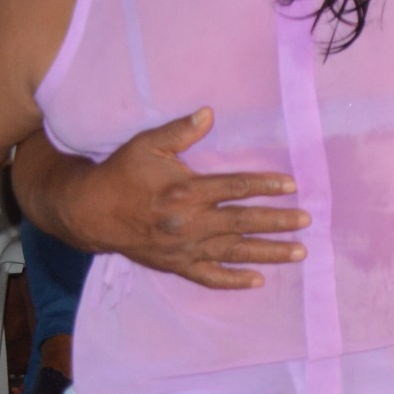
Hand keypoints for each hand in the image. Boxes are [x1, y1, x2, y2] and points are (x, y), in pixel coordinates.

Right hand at [42, 109, 307, 289]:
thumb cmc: (121, 174)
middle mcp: (188, 223)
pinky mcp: (175, 265)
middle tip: (306, 222)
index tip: (292, 185)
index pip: (233, 188)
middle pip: (241, 222)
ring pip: (232, 252)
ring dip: (267, 253)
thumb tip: (208, 112)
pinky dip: (232, 281)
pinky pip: (208, 277)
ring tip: (299, 253)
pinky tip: (257, 280)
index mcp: (185, 192)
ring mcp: (183, 247)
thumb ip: (180, 131)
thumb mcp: (147, 145)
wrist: (88, 213)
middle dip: (277, 222)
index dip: (264, 186)